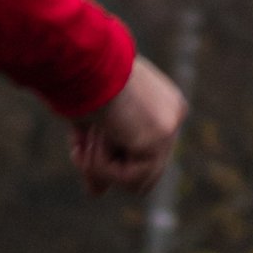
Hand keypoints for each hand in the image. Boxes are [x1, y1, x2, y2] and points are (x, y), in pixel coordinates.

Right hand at [71, 53, 185, 197]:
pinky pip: (127, 179)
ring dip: (101, 164)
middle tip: (78, 149)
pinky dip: (101, 164)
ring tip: (88, 136)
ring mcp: (170, 128)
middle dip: (105, 167)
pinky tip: (95, 134)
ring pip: (137, 182)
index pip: (143, 153)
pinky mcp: (157, 139)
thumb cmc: (78, 81)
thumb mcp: (90, 125)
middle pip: (145, 173)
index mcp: (163, 104)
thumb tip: (96, 194)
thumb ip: (99, 158)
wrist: (81, 59)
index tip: (80, 140)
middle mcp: (174, 114)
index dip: (107, 157)